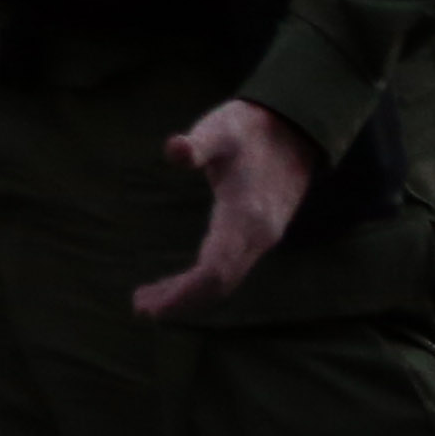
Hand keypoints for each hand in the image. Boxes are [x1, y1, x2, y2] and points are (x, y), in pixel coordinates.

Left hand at [133, 99, 316, 320]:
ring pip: (225, 279)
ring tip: (148, 301)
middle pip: (219, 283)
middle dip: (181, 300)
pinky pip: (230, 268)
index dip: (183, 293)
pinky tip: (176, 282)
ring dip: (189, 294)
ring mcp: (262, 237)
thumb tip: (175, 148)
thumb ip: (198, 144)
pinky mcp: (259, 234)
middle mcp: (258, 235)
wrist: (294, 128)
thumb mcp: (220, 130)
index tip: (151, 307)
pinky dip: (202, 281)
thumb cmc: (249, 128)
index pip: (214, 270)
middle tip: (140, 307)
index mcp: (245, 216)